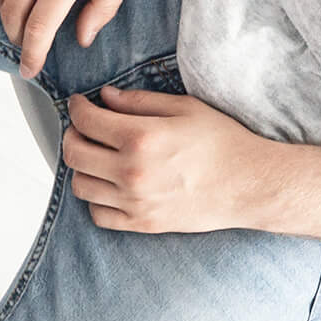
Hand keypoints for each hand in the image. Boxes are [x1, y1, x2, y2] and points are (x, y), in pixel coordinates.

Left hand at [64, 87, 282, 233]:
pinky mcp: (140, 223)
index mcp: (142, 138)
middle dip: (72, 135)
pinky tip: (110, 185)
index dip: (76, 108)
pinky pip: (97, 214)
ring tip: (97, 157)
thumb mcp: (185, 109)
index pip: (86, 122)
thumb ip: (140, 102)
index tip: (78, 104)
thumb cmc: (222, 142)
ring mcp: (133, 201)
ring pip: (80, 185)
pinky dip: (96, 199)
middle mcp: (131, 172)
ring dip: (82, 168)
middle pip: (74, 154)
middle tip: (82, 129)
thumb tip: (105, 97)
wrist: (248, 184)